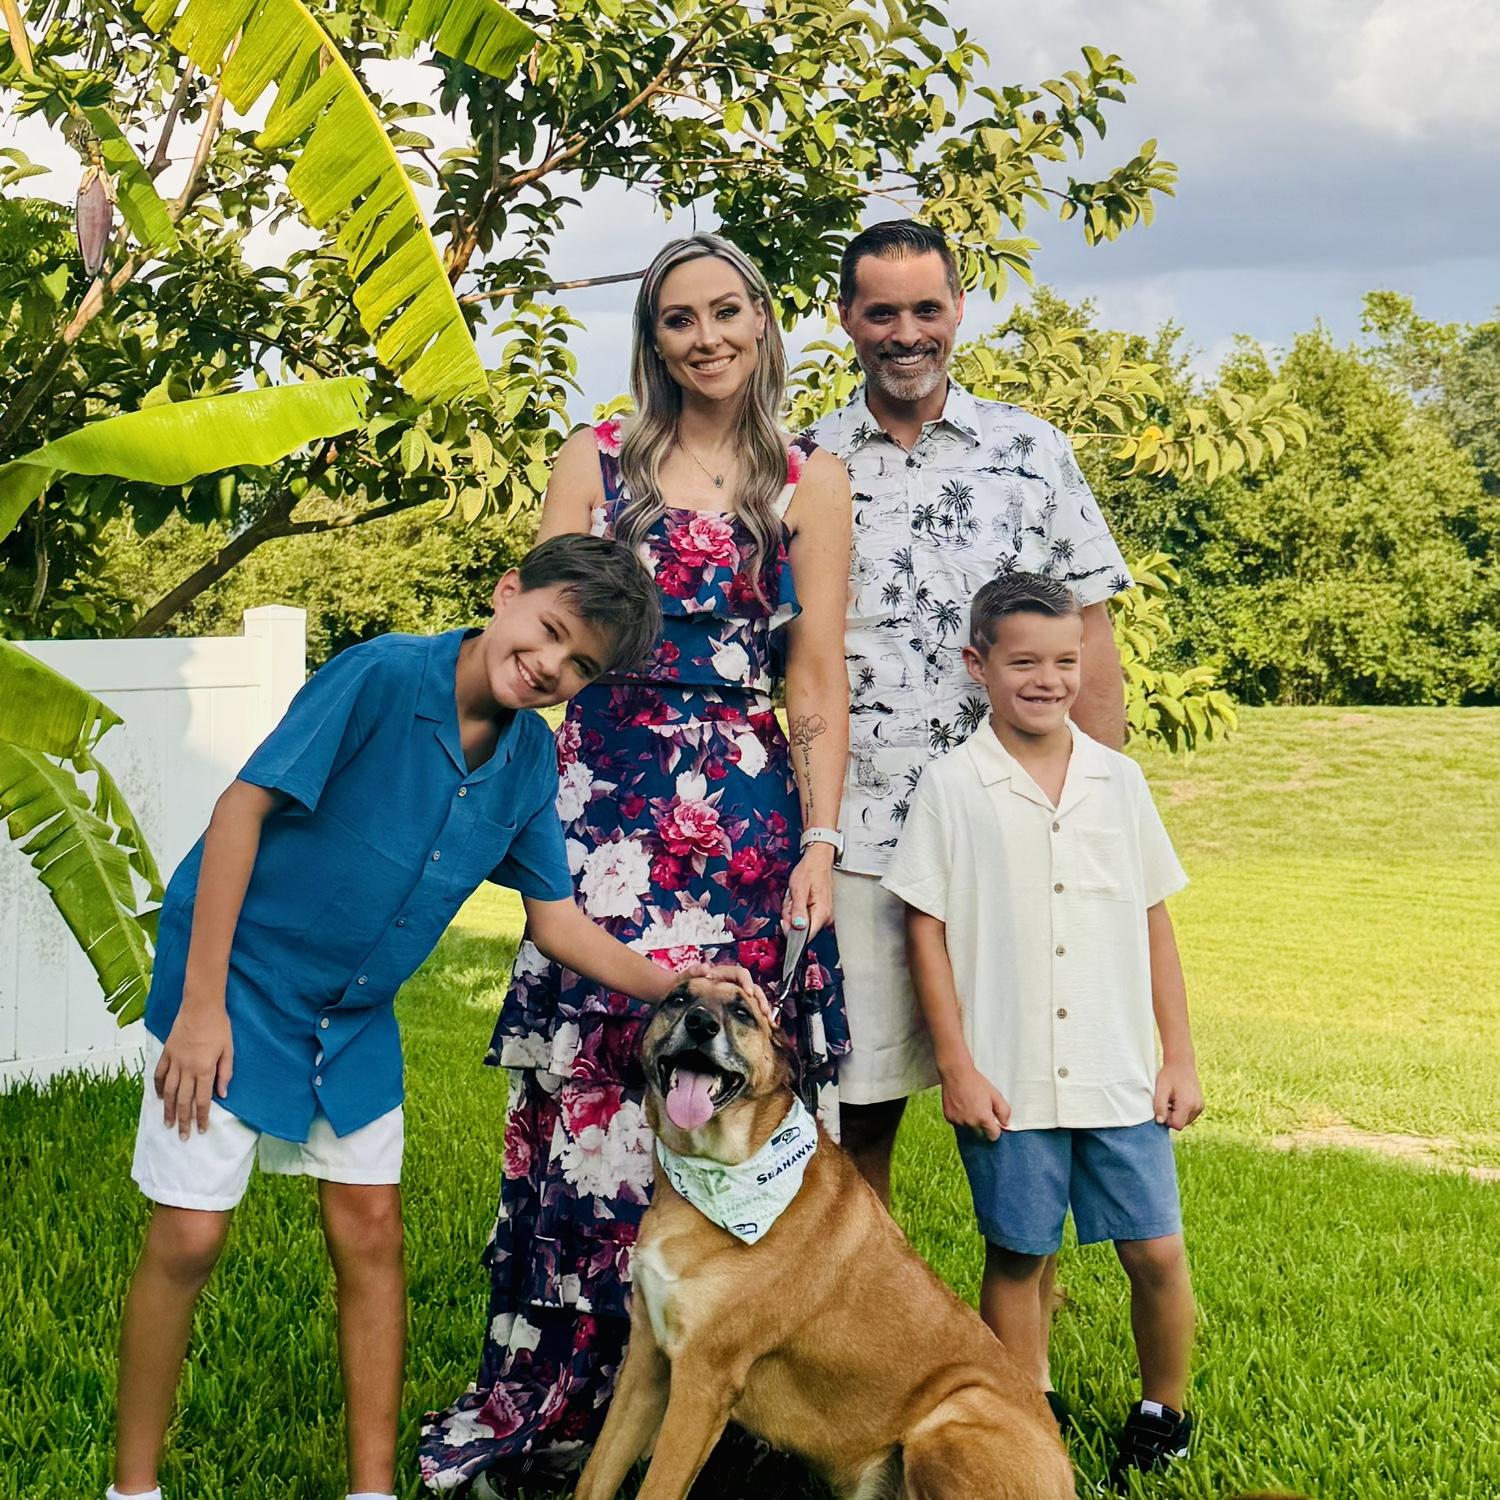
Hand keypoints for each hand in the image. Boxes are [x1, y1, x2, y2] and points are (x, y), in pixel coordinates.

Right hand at [155, 1001, 233, 1138]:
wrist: (200, 1006)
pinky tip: (161, 1098)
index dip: (201, 1117)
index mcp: (205, 1069)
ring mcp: (175, 1061)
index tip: (201, 1130)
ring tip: (168, 1124)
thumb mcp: (229, 1049)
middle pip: (184, 1100)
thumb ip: (225, 1072)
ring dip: (169, 1109)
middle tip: (182, 1136)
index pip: (202, 1100)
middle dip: (184, 1120)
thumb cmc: (219, 1026)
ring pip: (170, 1091)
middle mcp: (188, 1069)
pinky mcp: (167, 1053)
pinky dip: (159, 1087)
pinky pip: (160, 1074)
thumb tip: (222, 1094)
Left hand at [678, 962, 774, 1024]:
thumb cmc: (683, 984)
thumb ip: (694, 971)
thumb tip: (705, 968)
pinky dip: (757, 1016)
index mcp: (723, 973)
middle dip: (760, 998)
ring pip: (754, 998)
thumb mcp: (685, 976)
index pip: (740, 973)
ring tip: (768, 1020)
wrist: (678, 994)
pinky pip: (750, 1009)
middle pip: (752, 987)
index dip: (746, 982)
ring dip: (762, 1007)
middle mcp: (731, 982)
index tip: (748, 993)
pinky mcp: (735, 1005)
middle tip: (764, 1010)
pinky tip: (764, 1026)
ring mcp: (734, 994)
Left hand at [781, 844, 834, 938]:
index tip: (786, 918)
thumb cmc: (809, 871)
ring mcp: (824, 916)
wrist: (818, 861)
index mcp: (822, 914)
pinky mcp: (821, 914)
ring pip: (801, 924)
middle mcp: (826, 918)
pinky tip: (799, 899)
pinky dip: (798, 910)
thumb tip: (798, 927)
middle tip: (791, 901)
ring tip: (796, 897)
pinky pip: (805, 918)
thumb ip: (798, 910)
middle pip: (801, 931)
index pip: (806, 937)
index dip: (791, 930)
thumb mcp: (798, 889)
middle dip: (790, 918)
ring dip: (793, 912)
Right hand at [939, 1061, 1009, 1141]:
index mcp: (983, 1119)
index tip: (993, 1123)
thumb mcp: (995, 1095)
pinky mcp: (949, 1118)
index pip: (993, 1136)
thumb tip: (1005, 1124)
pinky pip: (958, 1124)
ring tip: (971, 1108)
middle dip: (983, 1128)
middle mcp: (970, 1123)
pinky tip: (962, 1106)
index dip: (995, 1130)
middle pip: (981, 1136)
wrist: (956, 1073)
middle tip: (982, 1113)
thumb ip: (1004, 1112)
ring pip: (968, 1130)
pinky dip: (961, 1119)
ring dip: (971, 1124)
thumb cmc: (976, 1083)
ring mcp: (958, 1121)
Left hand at [1153, 1060, 1203, 1130]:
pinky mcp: (1201, 1105)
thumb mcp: (1161, 1090)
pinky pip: (1190, 1115)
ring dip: (1177, 1113)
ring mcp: (1200, 1106)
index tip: (1164, 1106)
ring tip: (1173, 1099)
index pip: (1177, 1125)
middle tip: (1168, 1100)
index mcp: (1188, 1105)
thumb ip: (1159, 1106)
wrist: (1181, 1063)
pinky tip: (1179, 1099)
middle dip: (1172, 1116)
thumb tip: (1160, 1122)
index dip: (1167, 1119)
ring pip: (1185, 1120)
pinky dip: (1183, 1110)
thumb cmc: (1170, 1075)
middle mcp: (1197, 1107)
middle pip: (1181, 1124)